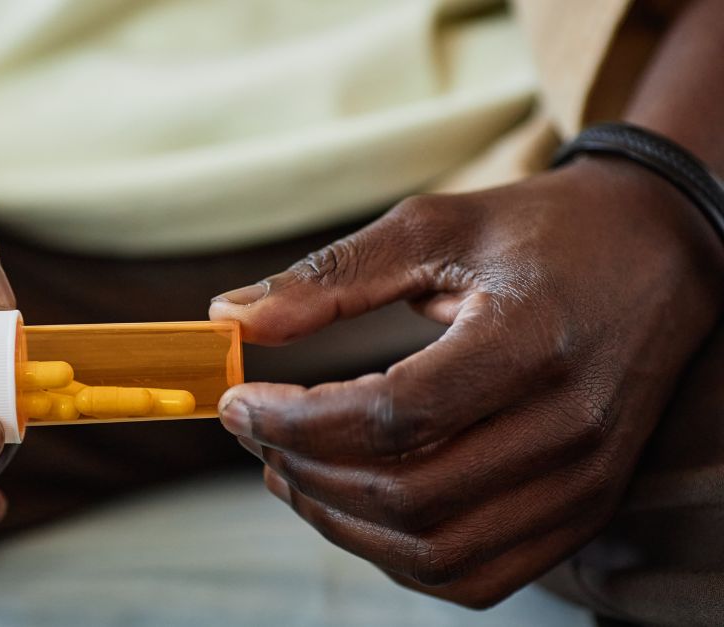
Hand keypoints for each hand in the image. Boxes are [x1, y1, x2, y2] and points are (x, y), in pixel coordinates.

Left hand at [209, 157, 723, 606]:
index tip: (236, 401)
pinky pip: (477, 574)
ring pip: (435, 550)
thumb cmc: (541, 233)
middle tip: (254, 432)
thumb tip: (226, 318)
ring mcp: (584, 481)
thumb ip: (330, 277)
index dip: (295, 419)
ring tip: (286, 468)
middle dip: (305, 470)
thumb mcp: (434, 228)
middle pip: (407, 494)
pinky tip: (352, 505)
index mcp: (531, 342)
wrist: (660, 254)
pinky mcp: (584, 509)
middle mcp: (569, 427)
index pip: (392, 417)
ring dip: (340, 521)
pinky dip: (397, 555)